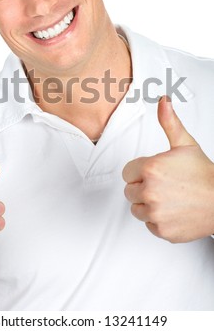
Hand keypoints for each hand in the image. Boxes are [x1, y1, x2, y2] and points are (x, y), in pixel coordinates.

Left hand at [123, 96, 213, 242]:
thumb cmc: (204, 175)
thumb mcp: (185, 144)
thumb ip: (169, 122)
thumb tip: (163, 101)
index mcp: (149, 168)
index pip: (127, 172)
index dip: (141, 172)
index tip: (156, 172)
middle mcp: (149, 191)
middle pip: (129, 191)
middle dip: (143, 187)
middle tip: (164, 185)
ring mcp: (154, 213)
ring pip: (137, 209)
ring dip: (148, 204)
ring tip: (169, 198)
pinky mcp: (161, 230)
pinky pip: (149, 225)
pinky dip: (158, 220)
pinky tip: (173, 211)